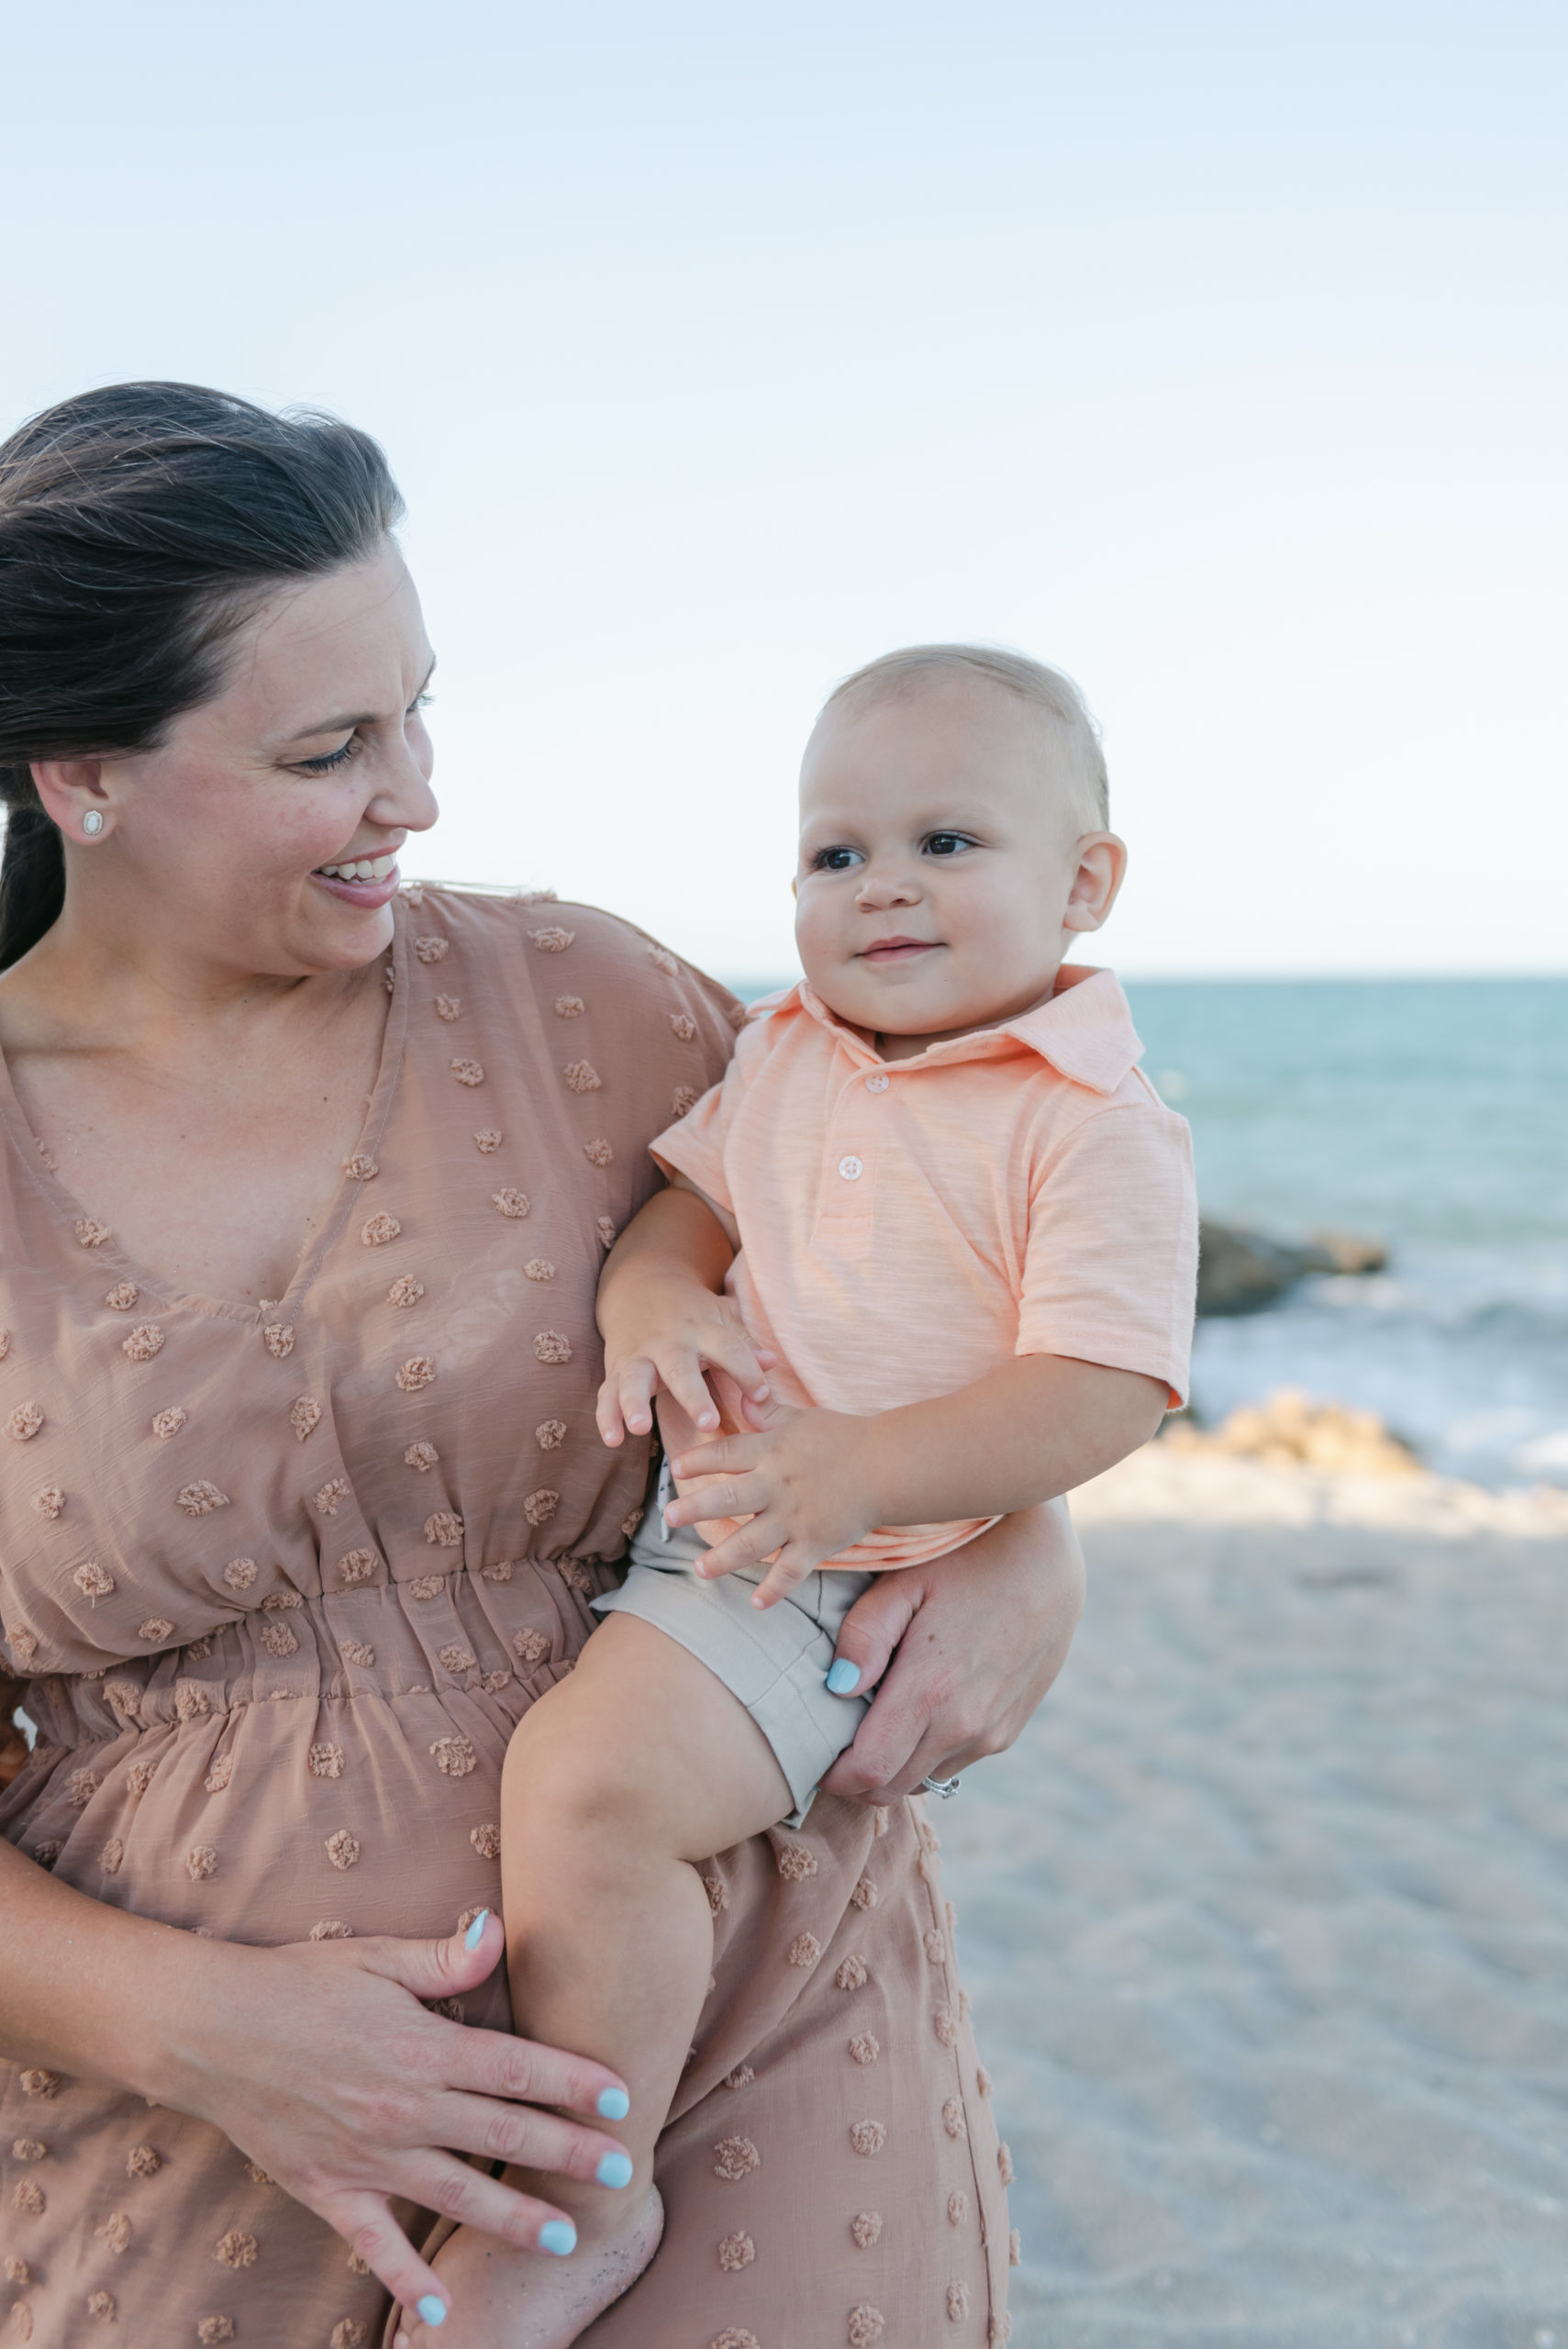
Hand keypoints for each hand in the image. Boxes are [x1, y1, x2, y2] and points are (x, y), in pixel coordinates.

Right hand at [162, 1914, 634, 2322]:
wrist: (212, 2031)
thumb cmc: (300, 1984)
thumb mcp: (377, 1957)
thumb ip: (445, 1957)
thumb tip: (502, 1932)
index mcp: (423, 2048)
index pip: (517, 2068)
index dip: (573, 2082)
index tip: (622, 2098)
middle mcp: (403, 2109)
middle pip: (503, 2137)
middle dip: (569, 2156)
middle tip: (622, 2173)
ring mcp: (367, 2158)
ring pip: (457, 2196)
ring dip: (514, 2221)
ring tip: (565, 2238)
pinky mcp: (330, 2191)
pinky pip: (375, 2245)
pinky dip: (407, 2281)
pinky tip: (439, 2316)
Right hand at [596, 1276, 772, 1447]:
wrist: (641, 1286)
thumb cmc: (691, 1312)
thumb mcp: (720, 1319)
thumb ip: (744, 1344)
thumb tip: (772, 1364)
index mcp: (701, 1330)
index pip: (728, 1348)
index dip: (747, 1371)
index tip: (761, 1396)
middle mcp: (669, 1343)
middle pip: (680, 1368)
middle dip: (692, 1396)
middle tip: (707, 1423)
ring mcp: (639, 1356)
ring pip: (635, 1379)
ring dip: (636, 1403)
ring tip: (640, 1428)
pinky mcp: (617, 1368)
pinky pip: (607, 1393)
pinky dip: (606, 1416)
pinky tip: (612, 1440)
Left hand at [668, 1398, 879, 1601]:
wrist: (888, 1466)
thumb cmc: (844, 1438)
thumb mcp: (800, 1418)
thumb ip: (766, 1412)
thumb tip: (739, 1397)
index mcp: (772, 1452)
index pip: (727, 1454)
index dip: (700, 1460)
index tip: (677, 1467)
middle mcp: (778, 1486)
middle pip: (728, 1498)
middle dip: (696, 1508)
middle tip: (670, 1517)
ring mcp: (796, 1517)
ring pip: (752, 1542)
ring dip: (723, 1558)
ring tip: (700, 1568)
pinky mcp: (815, 1543)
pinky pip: (791, 1571)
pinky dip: (775, 1589)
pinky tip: (756, 1602)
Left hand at [818, 1500, 1084, 1802]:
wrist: (1047, 1560)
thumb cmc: (966, 1560)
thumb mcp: (905, 1583)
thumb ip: (864, 1636)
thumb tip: (837, 1689)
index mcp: (930, 1692)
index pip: (867, 1772)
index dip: (831, 1776)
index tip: (812, 1754)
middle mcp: (964, 1726)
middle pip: (890, 1788)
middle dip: (853, 1778)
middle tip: (834, 1741)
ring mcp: (991, 1734)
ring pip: (922, 1780)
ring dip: (892, 1765)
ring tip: (877, 1719)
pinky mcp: (1009, 1730)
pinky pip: (954, 1762)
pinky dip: (927, 1752)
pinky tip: (921, 1708)